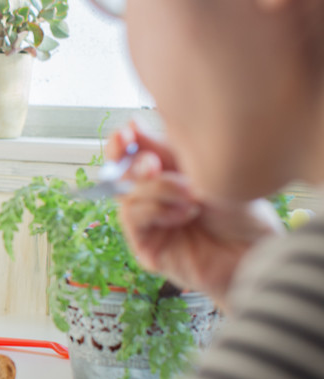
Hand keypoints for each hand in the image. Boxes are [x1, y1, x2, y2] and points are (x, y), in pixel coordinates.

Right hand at [106, 123, 283, 307]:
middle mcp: (154, 199)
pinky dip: (156, 210)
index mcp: (168, 176)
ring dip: (157, 189)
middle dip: (134, 163)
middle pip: (121, 175)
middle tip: (153, 164)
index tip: (127, 133)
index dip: (121, 144)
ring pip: (128, 195)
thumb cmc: (241, 214)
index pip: (131, 156)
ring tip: (190, 195)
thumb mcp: (204, 172)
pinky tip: (184, 213)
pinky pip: (133, 218)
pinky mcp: (146, 247)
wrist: (257, 252)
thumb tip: (132, 126)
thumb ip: (166, 151)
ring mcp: (149, 224)